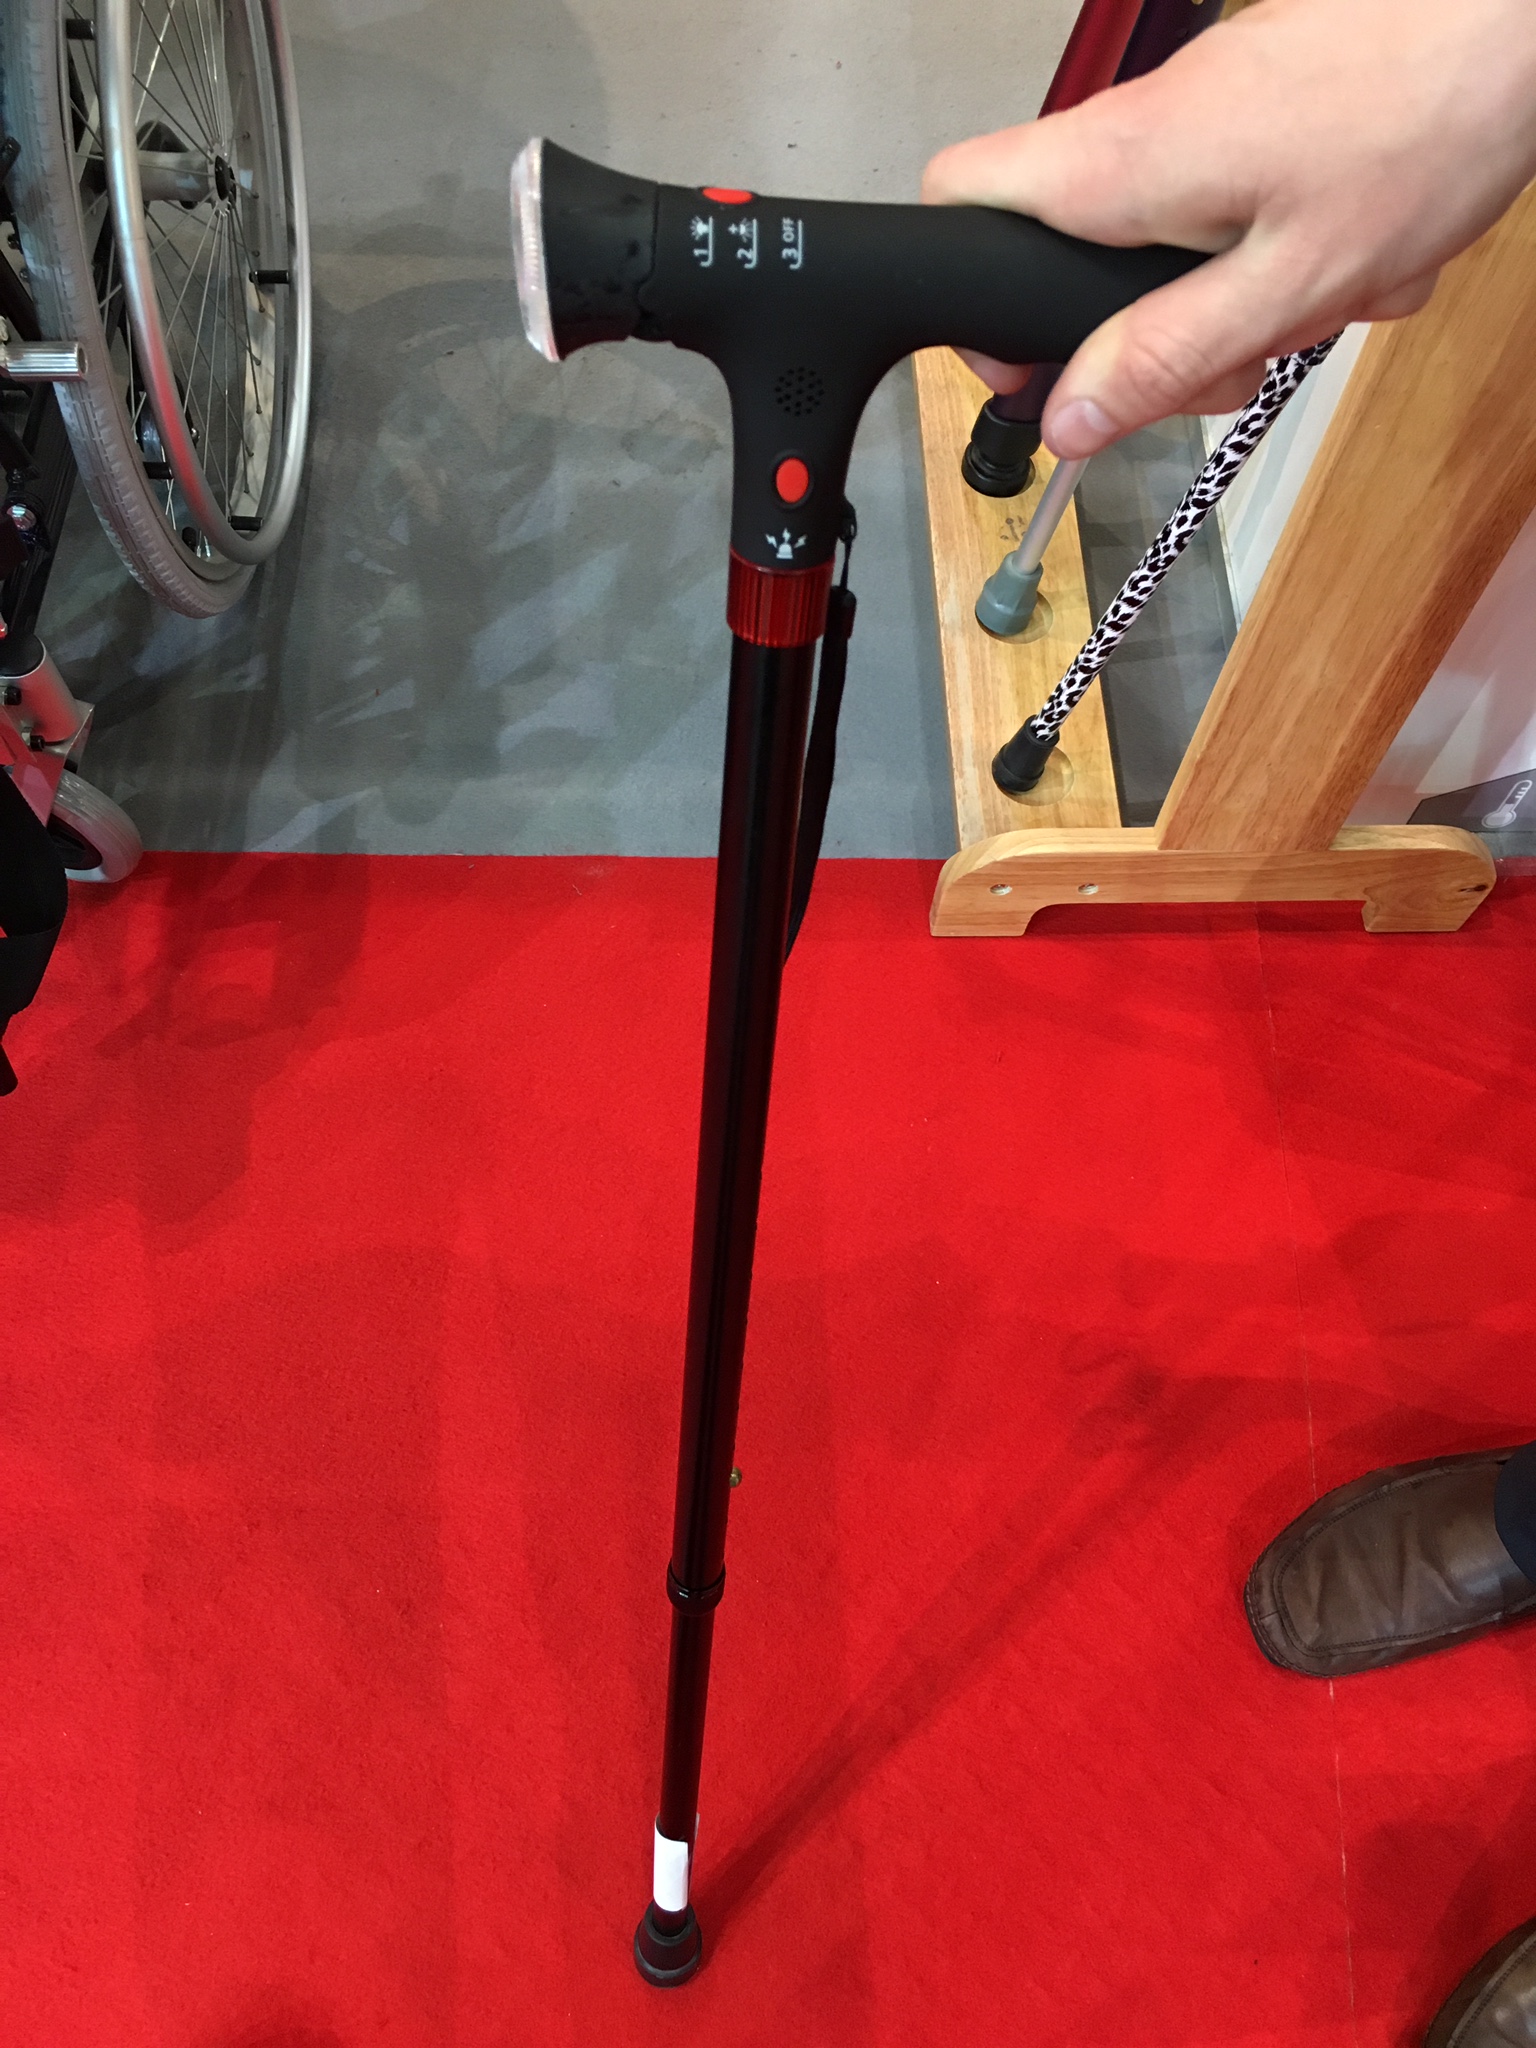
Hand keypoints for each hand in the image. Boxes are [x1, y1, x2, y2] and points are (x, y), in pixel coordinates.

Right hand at [922, 0, 1535, 455]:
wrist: (1520, 18)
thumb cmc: (1423, 125)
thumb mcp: (1286, 286)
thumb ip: (1164, 357)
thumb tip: (1070, 421)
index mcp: (1120, 165)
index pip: (957, 200)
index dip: (971, 297)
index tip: (1030, 366)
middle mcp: (1141, 124)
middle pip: (1068, 248)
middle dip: (1138, 331)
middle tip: (1214, 365)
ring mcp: (1200, 107)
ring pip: (1163, 238)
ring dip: (1230, 301)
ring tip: (1313, 302)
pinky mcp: (1256, 103)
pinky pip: (1233, 205)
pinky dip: (1282, 253)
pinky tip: (1348, 255)